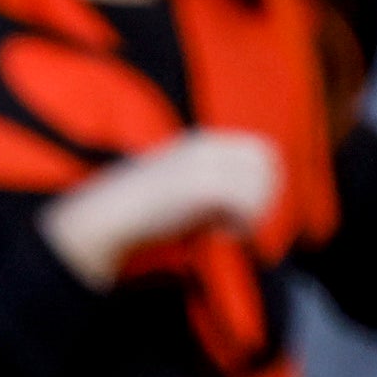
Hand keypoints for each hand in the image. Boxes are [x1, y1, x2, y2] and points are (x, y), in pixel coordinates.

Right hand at [40, 128, 282, 286]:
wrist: (109, 216)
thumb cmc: (146, 210)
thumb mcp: (185, 183)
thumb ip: (218, 182)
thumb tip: (260, 197)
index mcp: (203, 142)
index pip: (262, 150)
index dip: (264, 182)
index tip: (242, 209)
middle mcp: (206, 146)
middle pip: (267, 163)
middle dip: (263, 196)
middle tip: (236, 220)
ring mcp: (203, 164)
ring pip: (260, 185)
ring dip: (251, 213)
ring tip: (223, 228)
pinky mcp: (200, 186)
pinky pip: (245, 204)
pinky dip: (239, 225)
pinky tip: (217, 234)